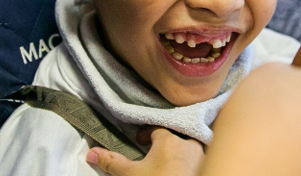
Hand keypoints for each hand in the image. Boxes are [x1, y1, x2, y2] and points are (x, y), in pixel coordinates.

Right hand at [86, 127, 203, 175]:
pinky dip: (196, 161)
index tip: (141, 142)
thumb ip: (112, 163)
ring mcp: (203, 158)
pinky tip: (187, 168)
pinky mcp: (208, 168)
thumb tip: (91, 153)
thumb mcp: (132, 175)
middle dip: (170, 140)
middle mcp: (190, 145)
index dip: (148, 135)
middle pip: (180, 135)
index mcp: (170, 140)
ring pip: (195, 146)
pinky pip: (205, 158)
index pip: (158, 129)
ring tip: (173, 161)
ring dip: (185, 151)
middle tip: (158, 150)